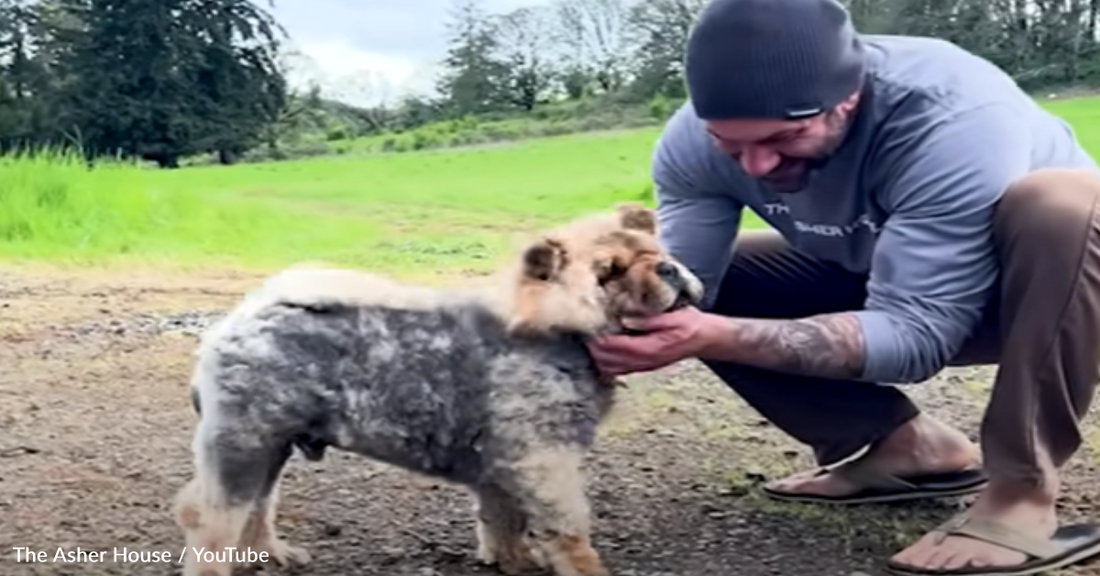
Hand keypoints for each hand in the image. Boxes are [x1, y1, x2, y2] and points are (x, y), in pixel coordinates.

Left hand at [586, 307, 715, 377]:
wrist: (706, 339)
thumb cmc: (690, 324)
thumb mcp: (672, 316)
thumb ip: (648, 320)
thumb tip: (625, 318)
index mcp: (650, 349)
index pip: (617, 348)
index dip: (600, 341)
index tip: (588, 329)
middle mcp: (645, 361)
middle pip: (609, 362)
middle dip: (595, 350)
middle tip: (585, 333)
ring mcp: (644, 366)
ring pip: (612, 369)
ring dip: (599, 357)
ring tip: (591, 341)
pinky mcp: (644, 366)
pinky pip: (620, 370)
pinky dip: (607, 363)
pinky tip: (603, 351)